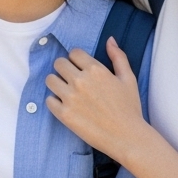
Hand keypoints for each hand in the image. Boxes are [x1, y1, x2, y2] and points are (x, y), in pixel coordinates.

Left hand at [45, 39, 147, 157]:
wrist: (127, 137)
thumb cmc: (130, 108)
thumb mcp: (128, 79)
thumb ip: (118, 57)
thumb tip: (109, 40)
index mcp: (96, 70)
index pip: (73, 53)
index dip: (76, 59)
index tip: (80, 68)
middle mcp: (80, 81)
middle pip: (58, 63)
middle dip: (64, 69)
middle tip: (72, 79)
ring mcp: (70, 97)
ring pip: (49, 79)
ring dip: (56, 83)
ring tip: (67, 91)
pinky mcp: (63, 113)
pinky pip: (48, 99)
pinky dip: (55, 101)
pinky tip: (66, 105)